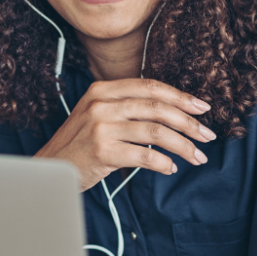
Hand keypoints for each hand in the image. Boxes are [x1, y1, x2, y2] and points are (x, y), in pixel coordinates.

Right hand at [34, 78, 215, 190]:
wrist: (49, 168)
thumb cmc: (78, 144)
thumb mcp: (96, 115)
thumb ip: (125, 107)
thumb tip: (171, 112)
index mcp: (102, 90)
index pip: (150, 87)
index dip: (180, 96)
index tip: (202, 108)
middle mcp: (101, 104)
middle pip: (157, 108)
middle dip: (188, 122)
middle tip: (207, 136)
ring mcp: (101, 127)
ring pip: (156, 132)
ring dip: (183, 146)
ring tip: (197, 157)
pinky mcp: (102, 151)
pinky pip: (144, 156)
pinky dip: (163, 163)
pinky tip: (171, 168)